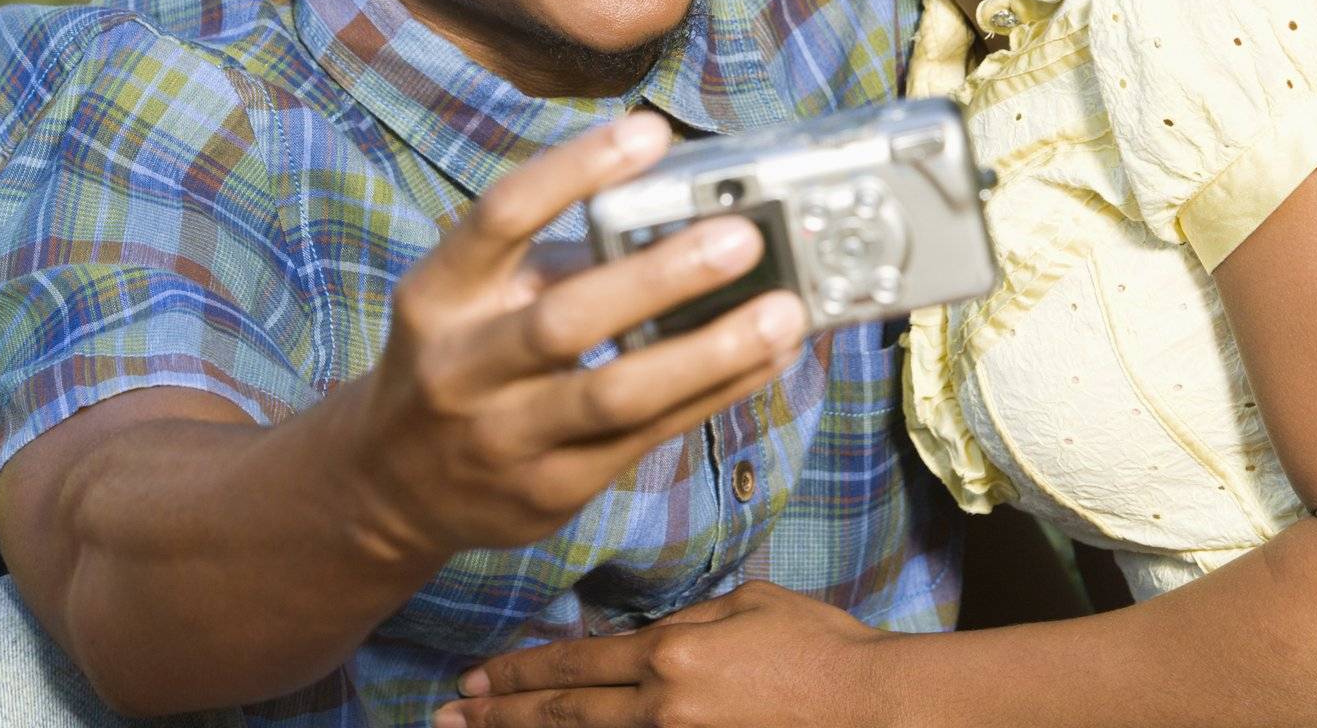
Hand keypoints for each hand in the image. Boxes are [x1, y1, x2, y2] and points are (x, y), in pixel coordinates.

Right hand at [334, 113, 809, 565]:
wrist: (390, 486)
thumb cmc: (460, 354)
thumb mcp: (475, 293)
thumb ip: (558, 254)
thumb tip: (680, 206)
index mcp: (439, 294)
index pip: (502, 217)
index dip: (575, 169)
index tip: (651, 131)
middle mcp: (462, 369)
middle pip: (566, 318)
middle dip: (660, 277)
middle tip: (742, 237)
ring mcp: (505, 439)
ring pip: (617, 394)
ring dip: (712, 351)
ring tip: (784, 311)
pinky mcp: (550, 490)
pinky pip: (648, 436)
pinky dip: (716, 391)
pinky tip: (767, 356)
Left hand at [438, 580, 894, 727]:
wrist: (868, 705)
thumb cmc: (816, 644)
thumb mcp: (748, 603)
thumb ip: (690, 617)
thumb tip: (649, 635)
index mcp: (672, 650)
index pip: (576, 663)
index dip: (521, 670)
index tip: (477, 675)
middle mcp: (661, 704)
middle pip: (564, 712)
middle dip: (500, 713)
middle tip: (448, 713)